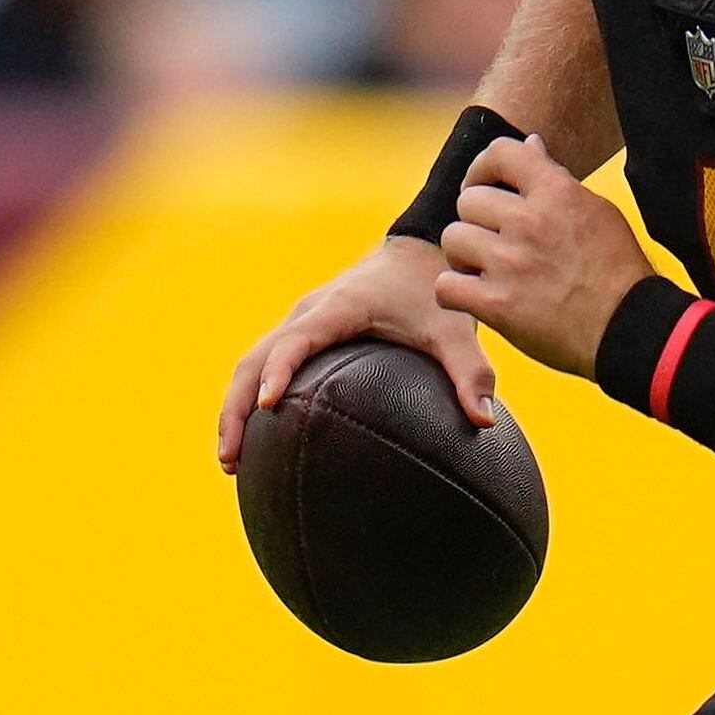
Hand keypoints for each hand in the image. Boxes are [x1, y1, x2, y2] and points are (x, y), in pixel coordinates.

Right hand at [220, 237, 495, 469]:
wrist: (416, 252)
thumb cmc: (432, 291)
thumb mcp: (455, 328)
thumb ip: (471, 371)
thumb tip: (484, 422)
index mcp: (338, 309)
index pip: (296, 341)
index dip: (279, 371)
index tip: (269, 407)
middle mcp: (308, 314)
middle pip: (254, 360)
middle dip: (237, 408)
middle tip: (230, 459)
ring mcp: (299, 323)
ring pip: (250, 364)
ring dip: (236, 409)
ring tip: (231, 462)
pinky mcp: (302, 333)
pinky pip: (266, 366)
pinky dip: (252, 399)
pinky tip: (260, 443)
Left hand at [433, 133, 657, 377]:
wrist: (630, 329)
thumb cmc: (619, 273)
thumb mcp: (598, 212)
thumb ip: (558, 179)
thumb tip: (531, 144)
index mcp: (557, 193)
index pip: (500, 153)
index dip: (482, 167)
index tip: (483, 185)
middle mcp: (530, 223)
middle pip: (468, 201)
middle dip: (476, 220)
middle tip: (491, 240)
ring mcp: (510, 264)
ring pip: (452, 239)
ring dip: (462, 255)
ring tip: (483, 269)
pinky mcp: (497, 305)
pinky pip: (445, 286)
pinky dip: (454, 292)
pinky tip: (473, 296)